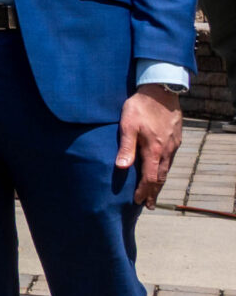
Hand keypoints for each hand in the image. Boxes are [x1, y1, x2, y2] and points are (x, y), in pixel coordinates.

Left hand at [117, 82, 183, 208]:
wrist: (161, 91)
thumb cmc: (140, 107)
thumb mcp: (128, 125)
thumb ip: (126, 147)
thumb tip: (121, 167)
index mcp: (154, 150)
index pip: (150, 178)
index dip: (144, 191)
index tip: (138, 201)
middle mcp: (166, 151)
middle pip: (161, 177)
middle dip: (153, 191)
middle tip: (148, 204)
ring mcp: (173, 145)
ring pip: (167, 168)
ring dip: (160, 181)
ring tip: (153, 191)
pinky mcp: (176, 138)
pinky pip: (170, 159)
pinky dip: (164, 169)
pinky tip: (160, 169)